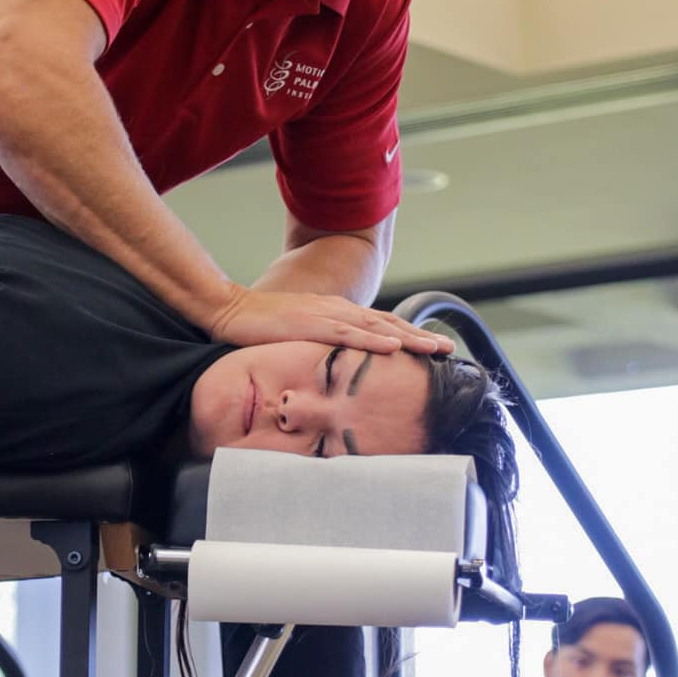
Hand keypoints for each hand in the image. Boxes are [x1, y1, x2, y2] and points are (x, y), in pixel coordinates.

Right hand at [209, 287, 453, 356]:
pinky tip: (394, 348)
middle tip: (448, 348)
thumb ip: (316, 347)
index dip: (408, 336)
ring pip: (376, 328)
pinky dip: (374, 341)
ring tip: (433, 348)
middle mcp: (336, 310)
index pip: (379, 326)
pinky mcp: (310, 324)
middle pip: (387, 324)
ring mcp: (325, 315)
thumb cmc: (258, 327)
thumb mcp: (295, 337)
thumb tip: (331, 367)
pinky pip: (348, 334)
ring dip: (408, 338)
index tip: (431, 347)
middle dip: (419, 336)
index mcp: (334, 313)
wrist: (229, 309)